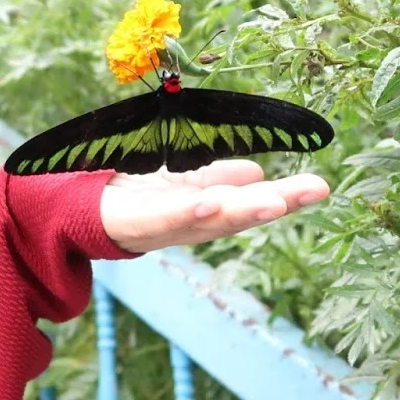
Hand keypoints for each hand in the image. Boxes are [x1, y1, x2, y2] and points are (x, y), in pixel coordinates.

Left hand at [99, 159, 330, 254]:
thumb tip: (258, 174)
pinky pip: (160, 218)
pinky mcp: (131, 223)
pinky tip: (208, 202)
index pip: (250, 201)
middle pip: (236, 214)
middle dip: (275, 203)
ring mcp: (162, 225)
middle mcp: (189, 221)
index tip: (321, 187)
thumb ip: (217, 179)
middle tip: (315, 191)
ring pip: (205, 220)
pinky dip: (185, 212)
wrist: (79, 211)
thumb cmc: (134, 194)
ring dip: (239, 211)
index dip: (286, 197)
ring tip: (273, 202)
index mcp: (205, 207)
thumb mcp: (181, 181)